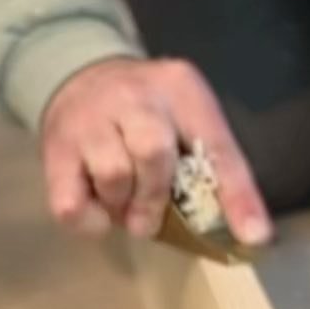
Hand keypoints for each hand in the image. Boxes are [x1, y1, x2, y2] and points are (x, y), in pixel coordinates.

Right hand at [39, 57, 270, 243]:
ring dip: (122, 206)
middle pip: (154, 152)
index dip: (237, 194)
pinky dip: (90, 221)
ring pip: (113, 175)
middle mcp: (134, 97)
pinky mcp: (56, 148)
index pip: (216, 145)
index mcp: (180, 89)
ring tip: (123, 203)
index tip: (253, 235)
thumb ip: (214, 164)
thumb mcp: (187, 117)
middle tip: (151, 217)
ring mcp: (90, 120)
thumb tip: (249, 233)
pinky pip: (72, 203)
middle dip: (157, 197)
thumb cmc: (145, 111)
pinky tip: (98, 210)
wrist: (77, 73)